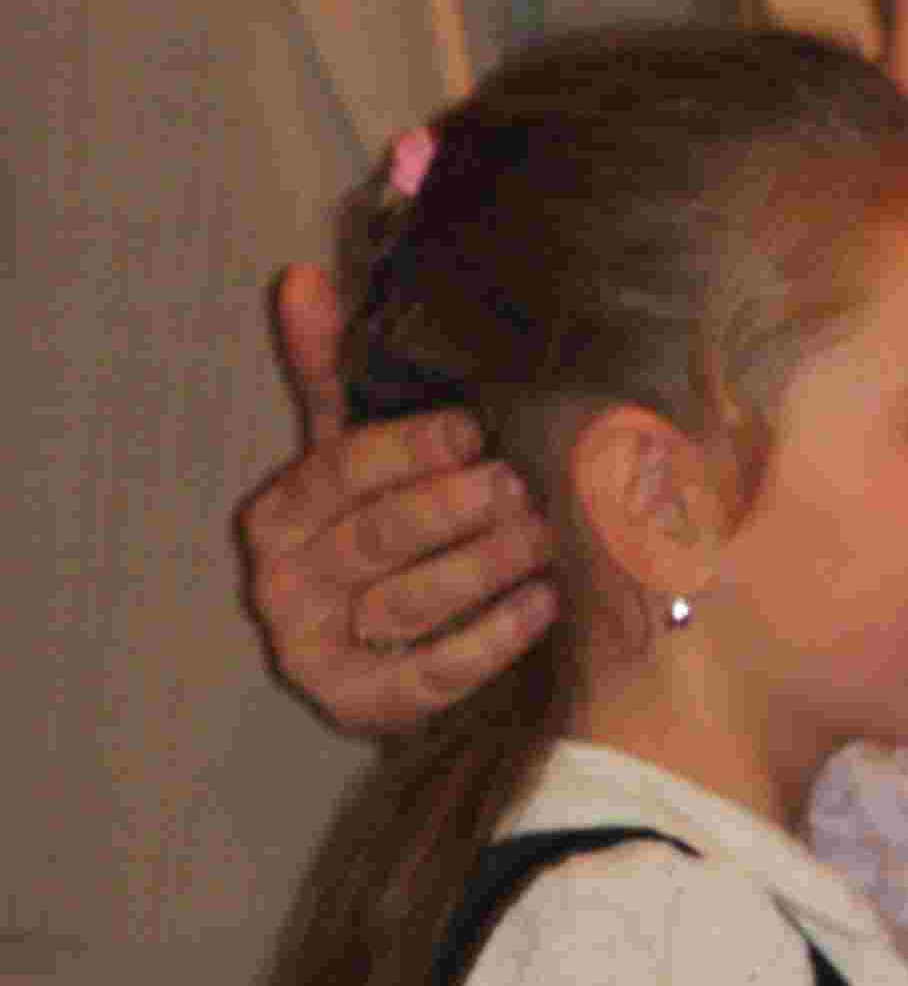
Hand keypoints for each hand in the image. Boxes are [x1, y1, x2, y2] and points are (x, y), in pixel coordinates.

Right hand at [237, 262, 558, 734]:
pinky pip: (435, 670)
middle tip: (527, 480)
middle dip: (460, 505)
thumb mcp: (352, 455)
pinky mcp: (362, 706)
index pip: (341, 468)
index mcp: (278, 513)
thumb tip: (303, 278)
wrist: (380, 658)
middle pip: (380, 535)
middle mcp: (283, 584)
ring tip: (550, 534)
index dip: (410, 446)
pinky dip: (496, 636)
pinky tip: (546, 602)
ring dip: (489, 564)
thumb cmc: (378, 533)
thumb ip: (334, 376)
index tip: (476, 426)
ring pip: (412, 600)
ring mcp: (317, 652)